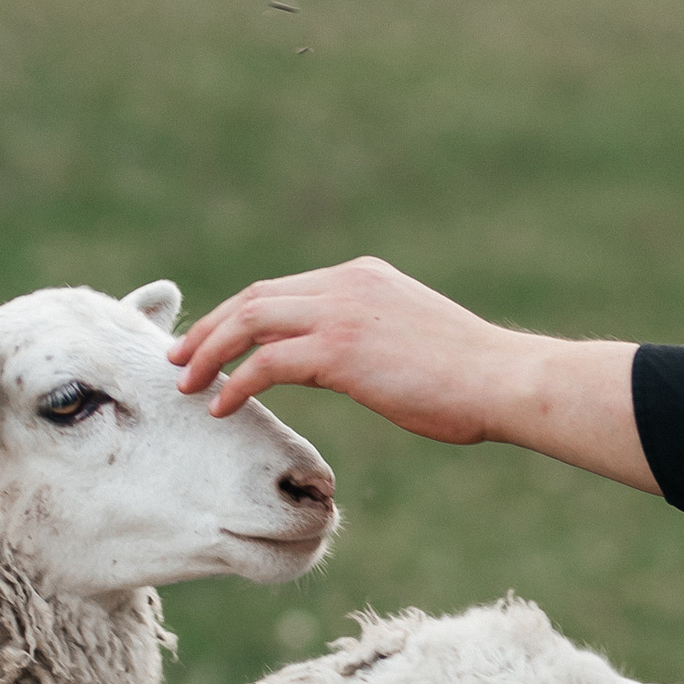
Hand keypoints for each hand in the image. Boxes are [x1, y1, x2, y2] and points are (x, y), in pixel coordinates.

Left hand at [171, 259, 504, 437]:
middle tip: (180, 357)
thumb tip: (358, 366)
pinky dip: (236, 382)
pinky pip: (265, 363)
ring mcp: (341, 314)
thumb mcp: (414, 338)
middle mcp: (346, 285)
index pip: (283, 288)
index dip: (239, 314)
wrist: (503, 379)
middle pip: (255, 297)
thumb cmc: (472, 376)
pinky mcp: (339, 351)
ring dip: (209, 352)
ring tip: (186, 382)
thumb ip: (375, 337)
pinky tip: (222, 405)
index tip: (215, 339)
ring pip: (249, 322)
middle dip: (210, 327)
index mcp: (363, 277)